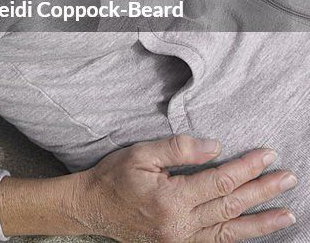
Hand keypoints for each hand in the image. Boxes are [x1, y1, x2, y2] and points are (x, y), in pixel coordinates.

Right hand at [71, 135, 296, 241]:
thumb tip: (215, 147)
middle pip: (231, 205)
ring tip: (287, 214)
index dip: (246, 168)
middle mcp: (179, 224)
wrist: (91, 208)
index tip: (267, 155)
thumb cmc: (113, 177)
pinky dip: (239, 236)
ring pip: (230, 230)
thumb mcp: (140, 154)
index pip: (219, 181)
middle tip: (287, 178)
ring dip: (261, 221)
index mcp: (170, 198)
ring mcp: (180, 240)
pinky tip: (254, 229)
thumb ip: (177, 149)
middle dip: (262, 191)